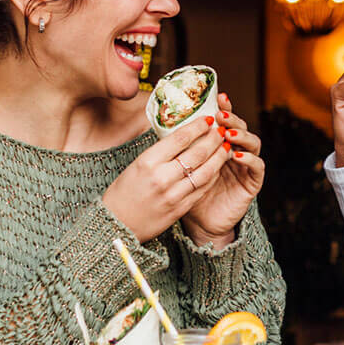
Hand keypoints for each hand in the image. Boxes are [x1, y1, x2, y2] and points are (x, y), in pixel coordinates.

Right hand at [102, 114, 228, 241]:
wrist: (117, 225)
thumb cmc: (124, 192)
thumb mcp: (136, 165)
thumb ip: (159, 152)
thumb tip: (182, 134)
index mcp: (148, 162)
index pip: (180, 138)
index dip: (198, 126)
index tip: (207, 119)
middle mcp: (162, 177)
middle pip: (197, 153)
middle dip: (213, 139)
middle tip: (221, 130)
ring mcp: (173, 195)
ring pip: (205, 172)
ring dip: (219, 157)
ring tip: (225, 147)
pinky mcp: (180, 209)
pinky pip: (202, 189)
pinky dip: (213, 176)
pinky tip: (217, 167)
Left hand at [181, 93, 264, 246]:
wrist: (199, 224)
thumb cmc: (186, 194)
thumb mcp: (178, 168)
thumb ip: (178, 148)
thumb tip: (163, 121)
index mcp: (219, 145)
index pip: (225, 121)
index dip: (223, 108)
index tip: (216, 97)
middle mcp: (235, 151)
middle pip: (240, 127)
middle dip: (231, 118)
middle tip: (221, 114)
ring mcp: (245, 167)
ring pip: (253, 143)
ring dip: (241, 135)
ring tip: (228, 133)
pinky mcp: (252, 183)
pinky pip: (257, 167)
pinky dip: (249, 158)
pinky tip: (236, 154)